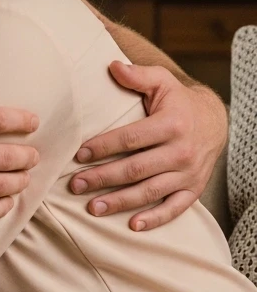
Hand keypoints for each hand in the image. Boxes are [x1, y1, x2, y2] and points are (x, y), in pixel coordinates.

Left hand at [70, 62, 227, 231]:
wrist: (215, 121)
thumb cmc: (178, 100)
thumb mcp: (162, 81)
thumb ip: (137, 75)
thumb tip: (112, 66)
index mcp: (172, 124)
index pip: (131, 138)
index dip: (104, 146)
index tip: (79, 154)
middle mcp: (182, 151)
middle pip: (136, 169)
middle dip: (103, 178)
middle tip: (76, 184)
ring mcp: (189, 174)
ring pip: (150, 191)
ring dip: (120, 202)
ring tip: (92, 208)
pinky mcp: (193, 190)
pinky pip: (174, 209)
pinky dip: (155, 219)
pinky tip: (133, 226)